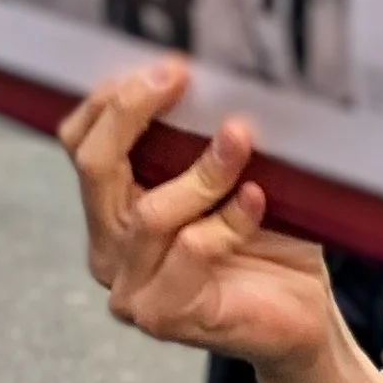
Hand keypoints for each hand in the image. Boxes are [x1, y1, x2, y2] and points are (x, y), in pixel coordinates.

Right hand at [62, 61, 333, 373]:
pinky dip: (230, 218)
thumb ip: (200, 138)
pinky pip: (192, 248)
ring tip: (240, 140)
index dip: (112, 100)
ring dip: (202, 171)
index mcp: (112, 209)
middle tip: (177, 77)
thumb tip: (207, 73)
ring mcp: (131, 288)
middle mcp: (110, 248)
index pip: (81, 143)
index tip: (168, 67)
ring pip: (149, 213)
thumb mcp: (228, 175)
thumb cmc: (267, 240)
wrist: (302, 314)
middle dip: (132, 113)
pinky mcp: (164, 315)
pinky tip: (258, 199)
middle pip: (94, 167)